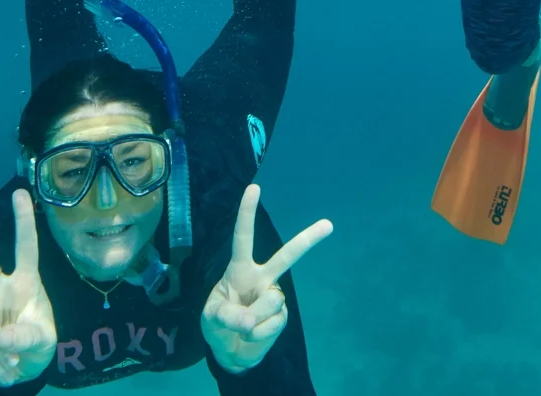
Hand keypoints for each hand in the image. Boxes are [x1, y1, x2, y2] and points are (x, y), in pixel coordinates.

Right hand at [0, 189, 57, 386]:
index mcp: (26, 283)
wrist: (23, 368)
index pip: (26, 249)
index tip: (20, 192)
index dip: (24, 222)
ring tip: (15, 367)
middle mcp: (2, 290)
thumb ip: (27, 338)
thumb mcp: (44, 341)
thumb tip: (0, 337)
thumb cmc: (39, 342)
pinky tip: (8, 370)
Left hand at [201, 185, 332, 373]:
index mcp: (240, 269)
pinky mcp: (281, 317)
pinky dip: (259, 334)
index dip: (247, 213)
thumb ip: (228, 316)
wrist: (231, 352)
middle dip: (307, 240)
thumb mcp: (211, 318)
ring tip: (242, 327)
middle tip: (328, 224)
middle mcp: (261, 278)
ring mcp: (273, 297)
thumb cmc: (218, 325)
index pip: (243, 238)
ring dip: (252, 319)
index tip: (254, 188)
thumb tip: (250, 321)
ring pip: (270, 301)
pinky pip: (272, 323)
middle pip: (285, 257)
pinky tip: (252, 335)